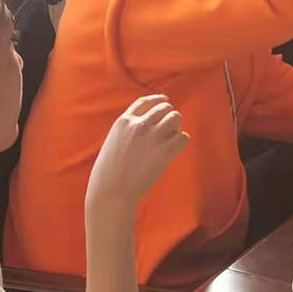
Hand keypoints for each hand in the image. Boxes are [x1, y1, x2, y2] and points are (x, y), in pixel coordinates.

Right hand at [85, 95, 188, 212]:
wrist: (111, 192)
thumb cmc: (109, 173)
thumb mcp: (112, 142)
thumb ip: (127, 130)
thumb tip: (145, 123)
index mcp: (124, 121)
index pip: (145, 101)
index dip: (158, 100)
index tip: (165, 101)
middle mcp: (139, 124)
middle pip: (164, 107)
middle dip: (169, 115)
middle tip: (169, 127)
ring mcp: (153, 136)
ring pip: (176, 117)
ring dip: (177, 126)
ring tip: (172, 138)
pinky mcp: (166, 151)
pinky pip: (183, 137)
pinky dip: (181, 142)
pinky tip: (174, 150)